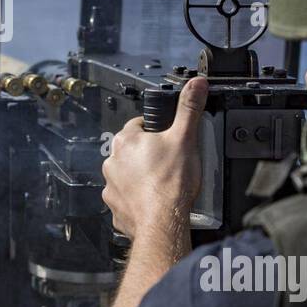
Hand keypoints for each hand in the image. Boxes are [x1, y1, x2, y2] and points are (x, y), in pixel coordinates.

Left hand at [101, 77, 207, 245]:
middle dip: (148, 155)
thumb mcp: (185, 138)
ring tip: (162, 183)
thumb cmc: (171, 183)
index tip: (167, 139)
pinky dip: (137, 199)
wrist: (162, 222)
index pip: (138, 125)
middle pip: (132, 151)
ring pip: (127, 174)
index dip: (155, 131)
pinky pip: (125, 198)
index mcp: (126, 140)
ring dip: (140, 177)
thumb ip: (189, 108)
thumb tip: (196, 84)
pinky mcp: (114, 206)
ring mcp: (111, 185)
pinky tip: (153, 201)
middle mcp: (113, 161)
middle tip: (169, 163)